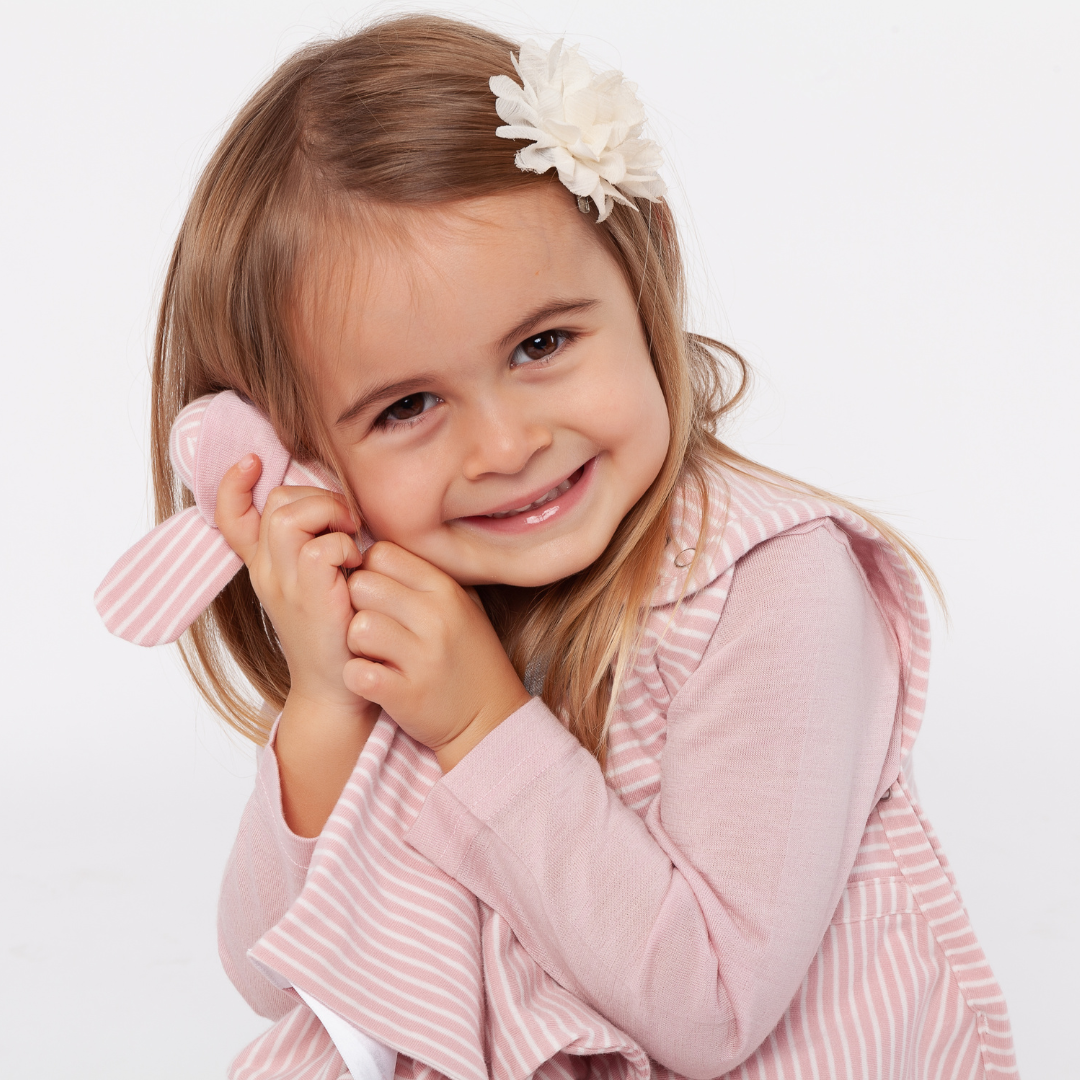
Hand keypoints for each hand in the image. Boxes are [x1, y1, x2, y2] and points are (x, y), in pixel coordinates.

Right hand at [215, 455, 369, 718]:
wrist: (336, 685)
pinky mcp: (308, 593)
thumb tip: (337, 506)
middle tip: (346, 523)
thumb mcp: (318, 583)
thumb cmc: (337, 630)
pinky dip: (345, 546)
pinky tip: (355, 567)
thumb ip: (314, 547)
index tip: (250, 461)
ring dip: (330, 514)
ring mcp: (284, 581)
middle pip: (276, 503)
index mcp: (265, 566)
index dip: (233, 484)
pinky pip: (321, 545)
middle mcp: (268, 571)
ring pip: (290, 515)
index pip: (231, 517)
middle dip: (317, 496)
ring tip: (351, 538)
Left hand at [345, 542, 531, 771]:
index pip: (382, 554)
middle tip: (372, 626)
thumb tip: (381, 544)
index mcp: (446, 590)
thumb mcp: (461, 606)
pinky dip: (357, 677)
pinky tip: (373, 679)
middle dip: (357, 605)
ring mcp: (423, 658)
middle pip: (362, 585)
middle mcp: (436, 618)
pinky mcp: (407, 695)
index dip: (370, 572)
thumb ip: (426, 577)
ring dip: (356, 644)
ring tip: (374, 654)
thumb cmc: (467, 657)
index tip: (377, 595)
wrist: (491, 719)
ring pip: (357, 627)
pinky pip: (357, 672)